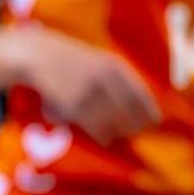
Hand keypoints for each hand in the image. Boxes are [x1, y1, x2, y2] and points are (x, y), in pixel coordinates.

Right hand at [13, 27, 160, 145]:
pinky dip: (102, 135)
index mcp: (114, 66)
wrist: (37, 55)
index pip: (140, 93)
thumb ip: (116, 77)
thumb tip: (138, 102)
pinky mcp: (73, 105)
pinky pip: (94, 126)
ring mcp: (89, 92)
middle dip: (136, 124)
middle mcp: (105, 79)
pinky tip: (105, 139)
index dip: (149, 111)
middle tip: (137, 133)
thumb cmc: (68, 59)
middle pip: (130, 110)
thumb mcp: (96, 60)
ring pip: (112, 120)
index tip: (155, 122)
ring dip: (119, 131)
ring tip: (120, 136)